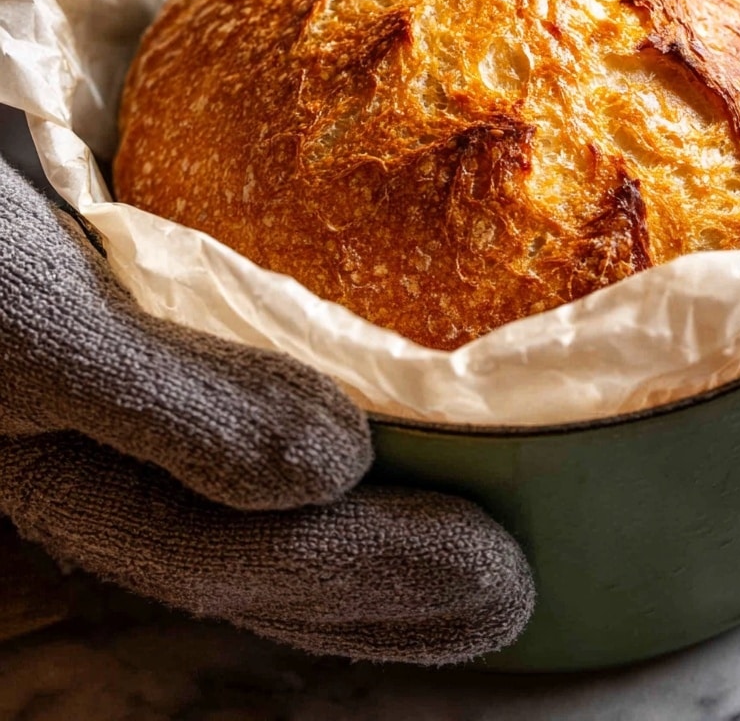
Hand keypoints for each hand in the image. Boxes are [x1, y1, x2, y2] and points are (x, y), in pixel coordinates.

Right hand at [0, 157, 532, 661]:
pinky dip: (340, 464)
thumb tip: (336, 468)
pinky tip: (392, 452)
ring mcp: (146, 431)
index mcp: (90, 486)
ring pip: (269, 516)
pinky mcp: (169, 372)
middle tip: (515, 595)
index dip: (374, 579)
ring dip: (374, 550)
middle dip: (391, 590)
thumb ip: (174, 401)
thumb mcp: (41, 321)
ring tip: (478, 560)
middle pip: (269, 559)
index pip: (248, 559)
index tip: (495, 576)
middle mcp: (123, 476)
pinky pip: (261, 438)